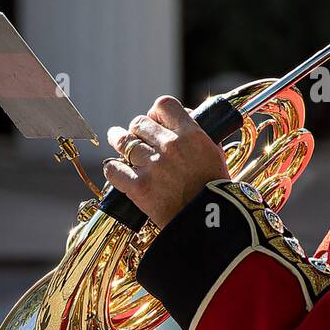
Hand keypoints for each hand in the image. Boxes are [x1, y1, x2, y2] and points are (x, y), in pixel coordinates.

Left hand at [105, 97, 230, 228]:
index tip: (155, 119)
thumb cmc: (217, 191)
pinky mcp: (139, 187)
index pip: (164, 105)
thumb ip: (199, 135)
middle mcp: (170, 146)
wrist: (211, 224)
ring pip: (123, 142)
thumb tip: (187, 118)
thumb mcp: (215, 155)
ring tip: (116, 140)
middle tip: (137, 136)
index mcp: (192, 135)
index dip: (156, 112)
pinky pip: (113, 169)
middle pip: (139, 122)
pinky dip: (112, 169)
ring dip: (119, 141)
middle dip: (137, 129)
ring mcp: (153, 166)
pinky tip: (115, 169)